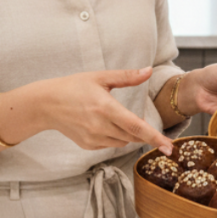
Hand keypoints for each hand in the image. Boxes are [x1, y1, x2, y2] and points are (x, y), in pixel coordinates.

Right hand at [42, 66, 174, 155]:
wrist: (46, 104)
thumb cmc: (74, 86)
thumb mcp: (100, 77)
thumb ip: (127, 76)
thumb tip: (148, 71)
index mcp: (106, 108)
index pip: (136, 127)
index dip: (155, 137)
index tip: (169, 146)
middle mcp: (100, 126)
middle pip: (133, 136)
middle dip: (145, 134)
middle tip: (150, 128)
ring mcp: (93, 138)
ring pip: (123, 142)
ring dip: (129, 134)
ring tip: (119, 118)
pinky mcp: (88, 145)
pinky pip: (110, 144)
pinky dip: (115, 137)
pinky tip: (105, 124)